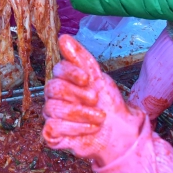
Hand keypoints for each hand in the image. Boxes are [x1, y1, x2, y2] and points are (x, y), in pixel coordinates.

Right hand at [43, 35, 145, 167]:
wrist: (119, 133)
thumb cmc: (108, 103)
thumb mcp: (98, 78)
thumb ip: (80, 58)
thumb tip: (64, 38)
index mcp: (65, 80)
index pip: (58, 70)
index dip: (71, 73)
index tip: (87, 79)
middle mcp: (55, 96)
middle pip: (54, 89)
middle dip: (77, 94)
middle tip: (95, 99)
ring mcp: (53, 115)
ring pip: (53, 109)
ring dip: (80, 113)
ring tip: (99, 118)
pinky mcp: (53, 134)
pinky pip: (53, 128)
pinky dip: (74, 129)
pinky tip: (90, 128)